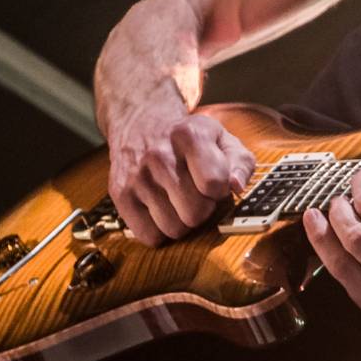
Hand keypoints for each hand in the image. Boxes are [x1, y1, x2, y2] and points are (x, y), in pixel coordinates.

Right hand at [107, 109, 255, 246]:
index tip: (214, 182)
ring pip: (174, 228)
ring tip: (179, 200)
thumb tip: (236, 187)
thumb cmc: (189, 138)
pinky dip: (160, 230)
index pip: (214, 183)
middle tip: (197, 194)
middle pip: (195, 212)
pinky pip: (150, 236)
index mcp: (189, 136)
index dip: (220, 189)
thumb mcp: (221, 138)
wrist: (141, 124)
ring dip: (182, 221)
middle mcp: (159, 155)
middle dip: (203, 208)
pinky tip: (162, 209)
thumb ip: (240, 162)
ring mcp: (137, 177)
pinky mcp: (120, 195)